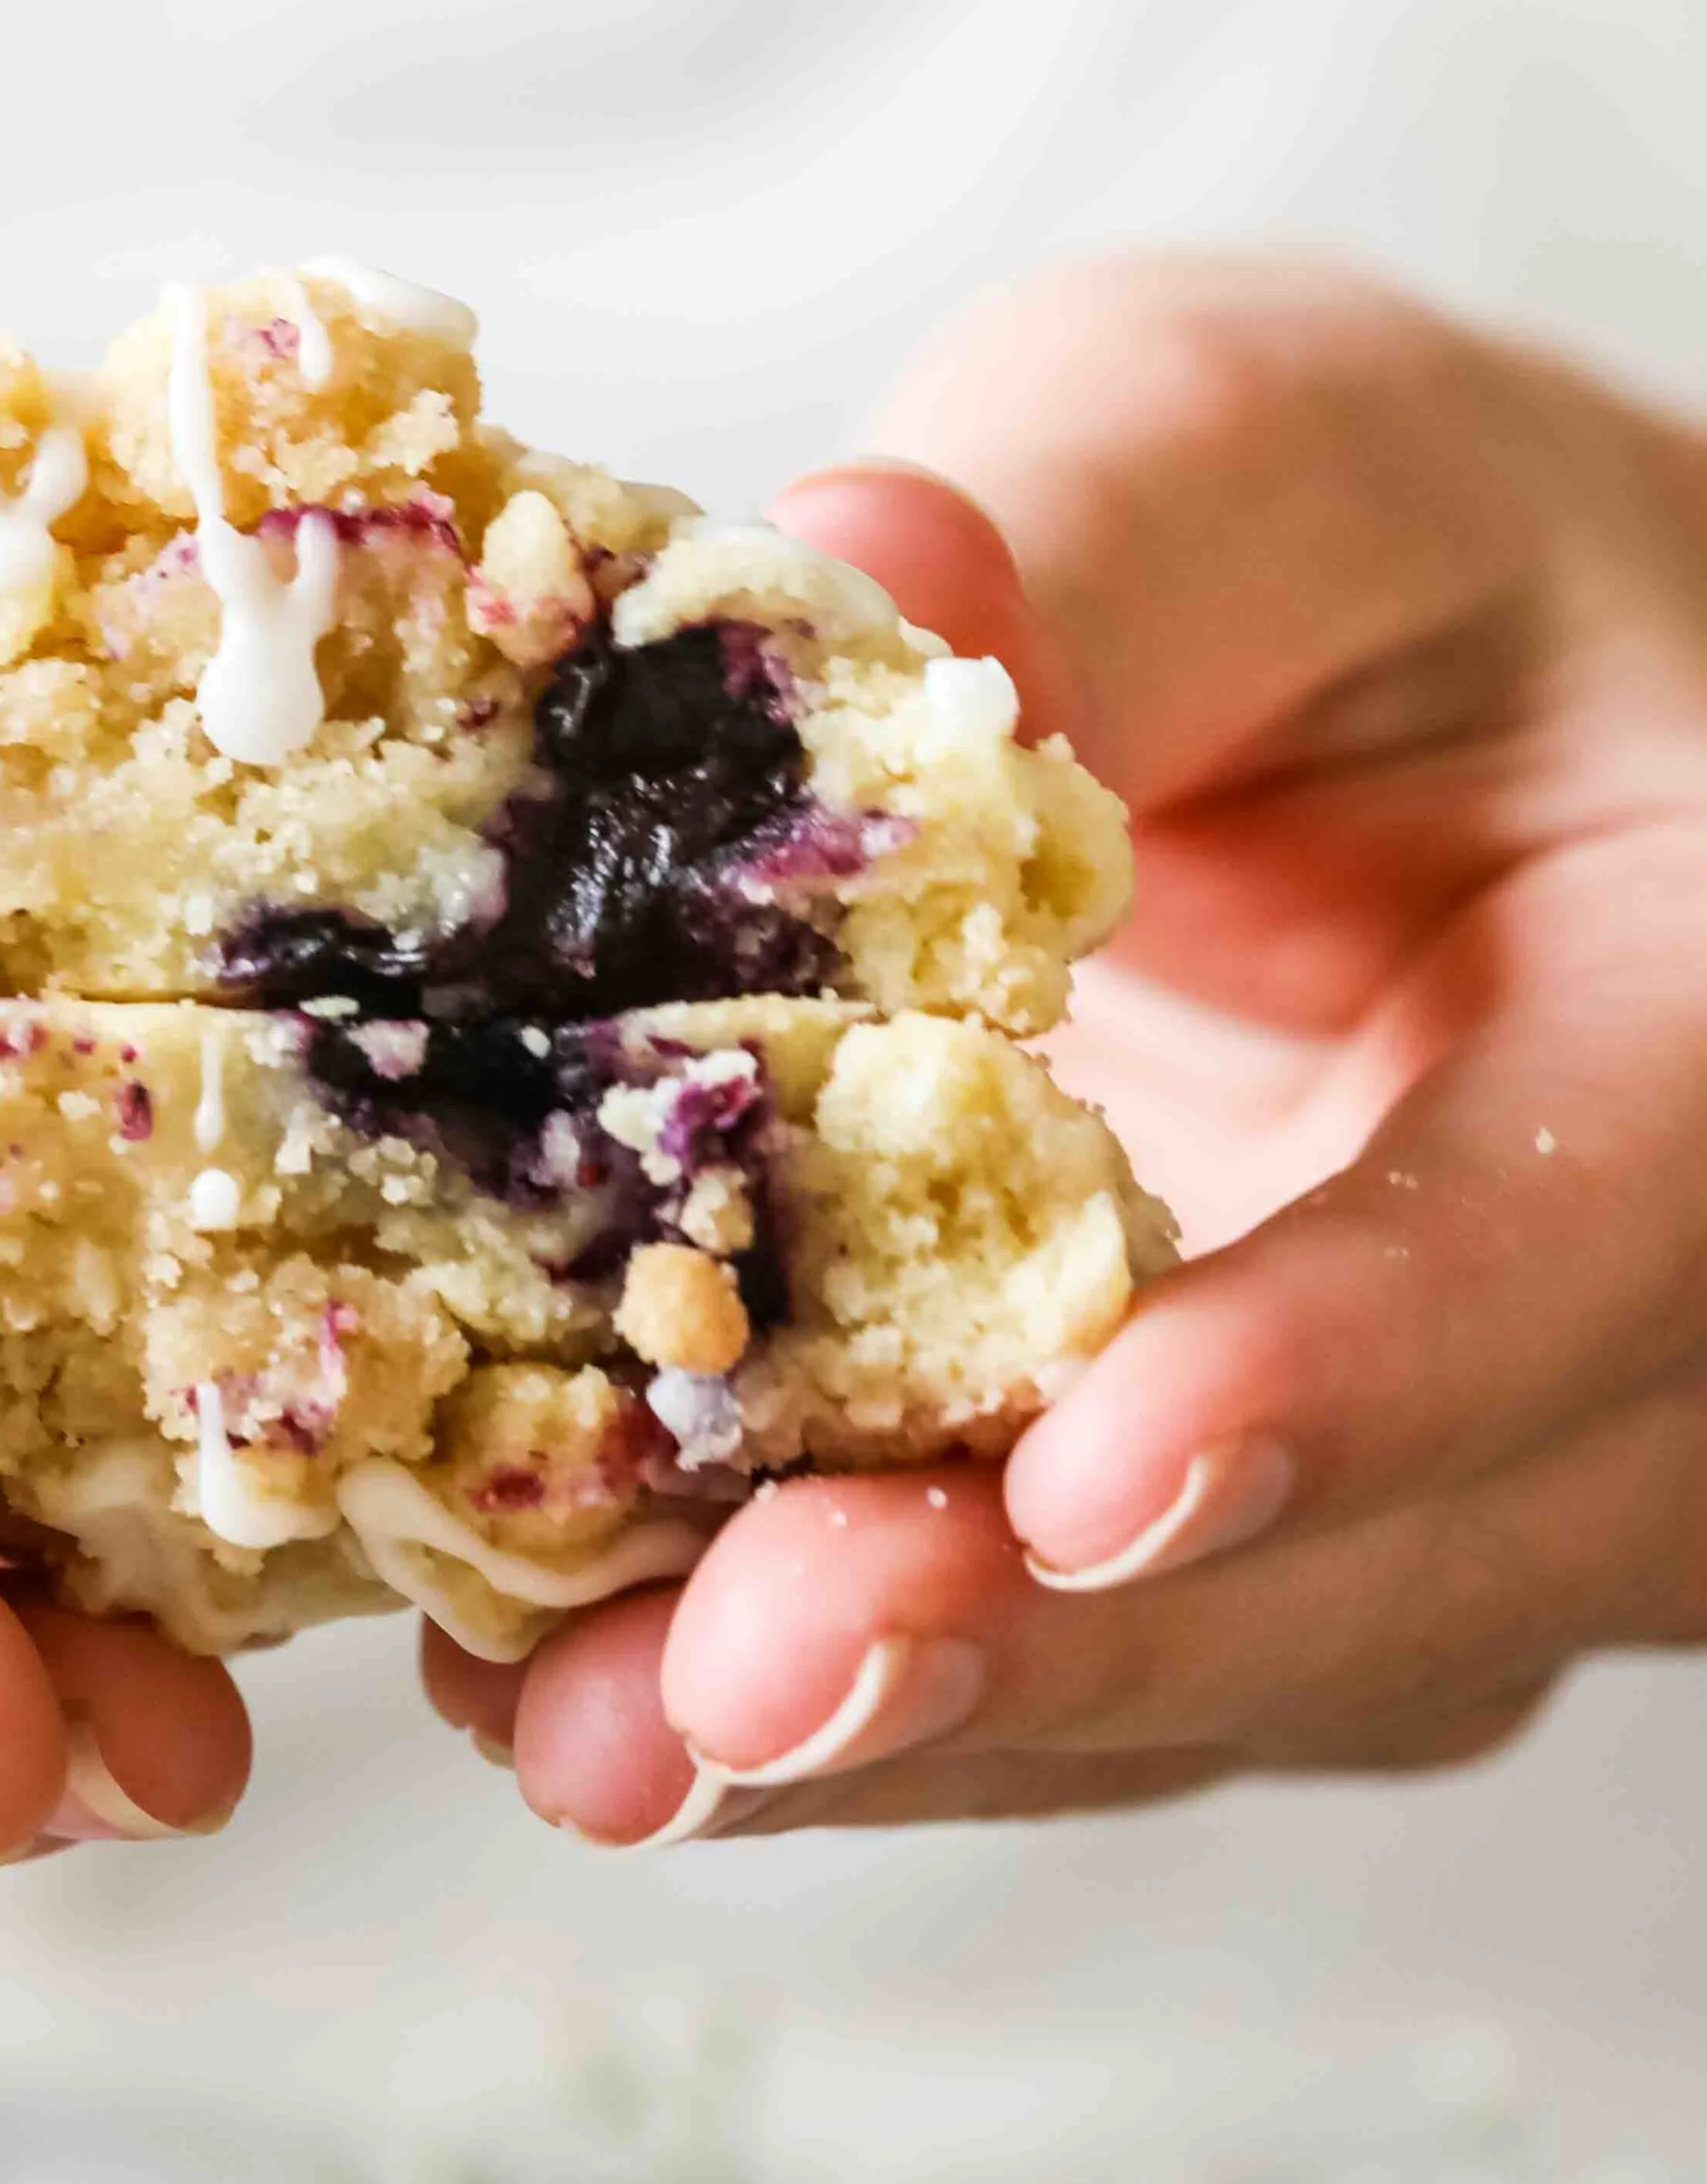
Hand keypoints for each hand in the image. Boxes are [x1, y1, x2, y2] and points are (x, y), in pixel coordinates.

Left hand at [426, 256, 1706, 1842]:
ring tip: (591, 1739)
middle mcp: (1657, 1339)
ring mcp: (1484, 1505)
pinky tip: (585, 1706)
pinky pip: (1093, 1694)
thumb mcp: (1265, 445)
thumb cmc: (1383, 563)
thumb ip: (1101, 525)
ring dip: (896, 1725)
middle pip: (1379, 1557)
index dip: (1330, 1374)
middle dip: (1033, 1634)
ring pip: (1217, 1681)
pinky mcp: (1288, 1587)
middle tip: (723, 1685)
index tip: (1085, 1467)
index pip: (1564, 1240)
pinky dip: (843, 1710)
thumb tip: (847, 571)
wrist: (1437, 742)